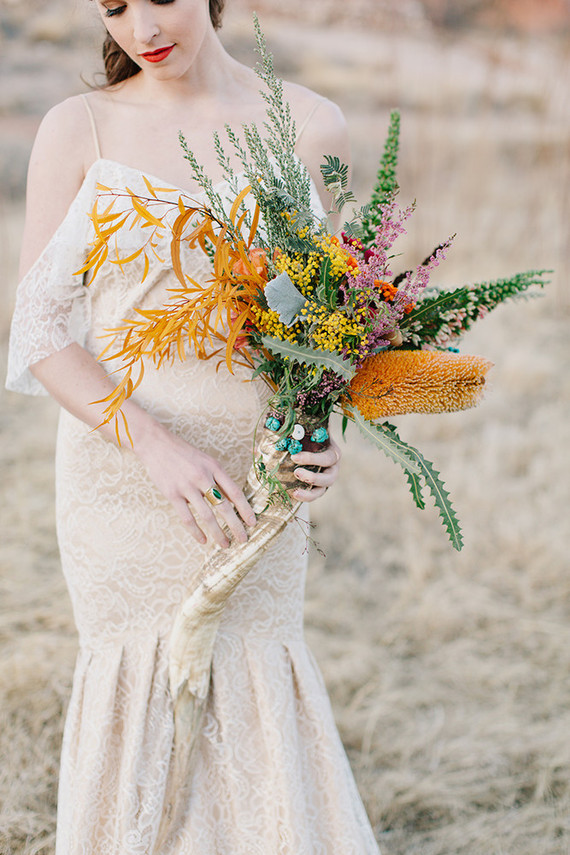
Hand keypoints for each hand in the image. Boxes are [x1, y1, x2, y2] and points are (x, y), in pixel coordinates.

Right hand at [137, 424, 256, 547]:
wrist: (156, 445)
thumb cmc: (184, 454)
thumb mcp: (206, 461)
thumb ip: (218, 479)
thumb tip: (231, 501)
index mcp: (214, 467)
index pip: (235, 492)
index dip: (245, 509)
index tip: (252, 522)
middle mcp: (202, 477)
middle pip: (224, 506)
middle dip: (235, 526)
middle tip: (243, 539)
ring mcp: (187, 486)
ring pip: (207, 516)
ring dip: (218, 533)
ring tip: (225, 544)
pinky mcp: (172, 494)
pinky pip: (187, 518)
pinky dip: (196, 532)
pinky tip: (203, 540)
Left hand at [289, 436, 340, 502]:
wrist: (308, 445)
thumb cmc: (304, 437)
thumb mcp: (300, 434)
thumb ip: (288, 434)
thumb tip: (261, 443)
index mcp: (331, 449)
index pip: (327, 456)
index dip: (311, 458)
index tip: (293, 457)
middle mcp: (333, 465)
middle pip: (329, 475)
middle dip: (313, 476)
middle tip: (296, 472)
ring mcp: (328, 476)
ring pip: (325, 487)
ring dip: (311, 491)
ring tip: (295, 491)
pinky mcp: (321, 486)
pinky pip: (317, 494)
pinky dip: (307, 496)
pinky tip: (294, 495)